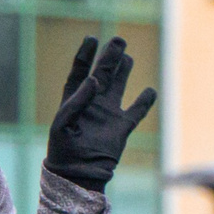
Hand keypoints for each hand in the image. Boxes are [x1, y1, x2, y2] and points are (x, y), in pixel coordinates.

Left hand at [42, 36, 157, 189]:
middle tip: (119, 40)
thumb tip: (94, 80)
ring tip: (128, 57)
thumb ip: (78, 100)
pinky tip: (150, 91)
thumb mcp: (64, 123)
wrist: (77, 175)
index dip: (86, 55)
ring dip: (124, 72)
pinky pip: (135, 112)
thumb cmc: (64, 149)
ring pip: (118, 87)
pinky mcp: (121, 129)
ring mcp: (107, 115)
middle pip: (102, 74)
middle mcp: (92, 104)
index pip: (80, 71)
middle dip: (110, 57)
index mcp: (74, 100)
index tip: (92, 38)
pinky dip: (144, 102)